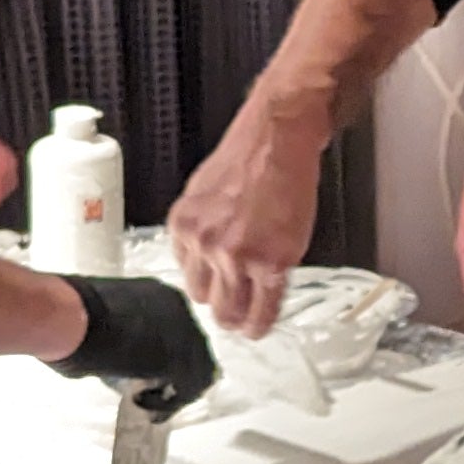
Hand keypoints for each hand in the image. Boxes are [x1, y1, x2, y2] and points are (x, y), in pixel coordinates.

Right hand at [50, 274, 218, 417]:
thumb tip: (112, 362)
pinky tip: (140, 403)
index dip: (164, 356)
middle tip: (150, 394)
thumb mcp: (99, 320)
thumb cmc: (68, 315)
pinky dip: (166, 403)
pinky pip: (186, 390)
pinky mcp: (179, 360)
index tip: (145, 372)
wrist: (67, 316)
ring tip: (143, 402)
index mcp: (160, 294)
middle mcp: (180, 309)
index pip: (178, 330)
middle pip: (193, 349)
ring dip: (172, 393)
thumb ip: (118, 336)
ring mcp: (184, 333)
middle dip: (174, 375)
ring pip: (196, 372)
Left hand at [169, 91, 322, 335]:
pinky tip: (263, 325)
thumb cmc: (251, 154)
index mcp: (183, 226)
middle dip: (220, 309)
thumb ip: (204, 226)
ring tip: (248, 325)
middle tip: (232, 314)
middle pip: (204, 299)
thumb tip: (210, 253)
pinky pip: (263, 306)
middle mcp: (203, 244)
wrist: (279, 138)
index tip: (215, 292)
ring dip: (240, 321)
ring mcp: (236, 257)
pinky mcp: (270, 262)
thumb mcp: (205, 191)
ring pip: (230, 310)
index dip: (206, 286)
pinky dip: (263, 321)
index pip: (186, 273)